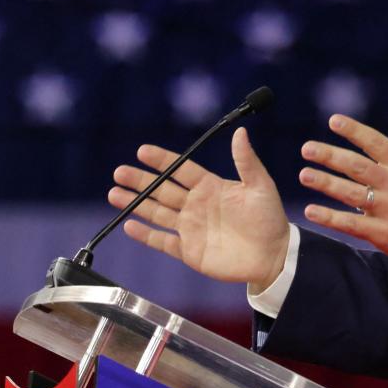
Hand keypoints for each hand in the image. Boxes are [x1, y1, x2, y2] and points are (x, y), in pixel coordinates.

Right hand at [108, 127, 290, 291]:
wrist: (273, 256)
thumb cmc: (270, 218)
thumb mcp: (261, 186)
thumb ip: (246, 161)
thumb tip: (240, 132)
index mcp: (211, 186)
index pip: (181, 169)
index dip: (162, 160)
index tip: (142, 151)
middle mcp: (196, 205)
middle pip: (162, 189)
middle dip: (140, 180)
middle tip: (119, 172)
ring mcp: (191, 228)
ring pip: (157, 212)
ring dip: (136, 203)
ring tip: (114, 193)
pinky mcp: (189, 251)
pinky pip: (163, 241)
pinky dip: (145, 235)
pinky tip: (129, 225)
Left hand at [299, 95, 387, 263]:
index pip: (376, 143)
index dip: (354, 131)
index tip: (334, 121)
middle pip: (357, 167)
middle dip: (330, 156)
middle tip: (307, 148)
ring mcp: (386, 209)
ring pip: (350, 194)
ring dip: (325, 183)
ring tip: (304, 174)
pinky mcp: (381, 233)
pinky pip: (351, 224)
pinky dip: (330, 218)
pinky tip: (310, 211)